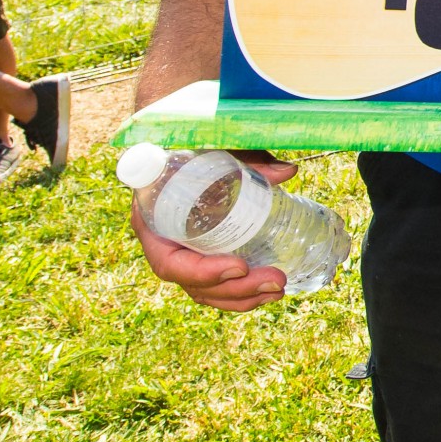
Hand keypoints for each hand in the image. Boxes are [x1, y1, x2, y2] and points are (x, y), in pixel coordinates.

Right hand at [130, 151, 296, 311]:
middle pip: (193, 283)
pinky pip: (216, 285)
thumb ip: (245, 157)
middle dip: (236, 289)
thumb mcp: (213, 146)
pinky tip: (271, 290)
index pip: (168, 262)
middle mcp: (164, 244)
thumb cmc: (194, 145)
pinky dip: (242, 292)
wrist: (185, 144)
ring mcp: (183, 253)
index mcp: (152, 220)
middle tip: (276, 280)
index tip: (240, 266)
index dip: (202, 272)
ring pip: (206, 291)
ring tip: (279, 291)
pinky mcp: (202, 254)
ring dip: (243, 298)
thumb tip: (288, 172)